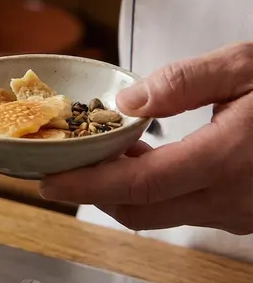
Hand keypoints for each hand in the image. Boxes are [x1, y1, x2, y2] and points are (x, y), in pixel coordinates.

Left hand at [39, 43, 252, 233]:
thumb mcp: (245, 69)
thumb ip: (186, 82)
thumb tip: (126, 101)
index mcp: (227, 160)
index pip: (139, 185)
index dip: (88, 186)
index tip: (49, 182)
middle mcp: (231, 199)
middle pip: (142, 209)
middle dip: (94, 191)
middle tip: (60, 167)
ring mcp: (239, 212)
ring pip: (162, 213)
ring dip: (124, 190)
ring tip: (101, 154)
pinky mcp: (244, 214)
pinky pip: (186, 209)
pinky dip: (155, 191)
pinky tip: (144, 159)